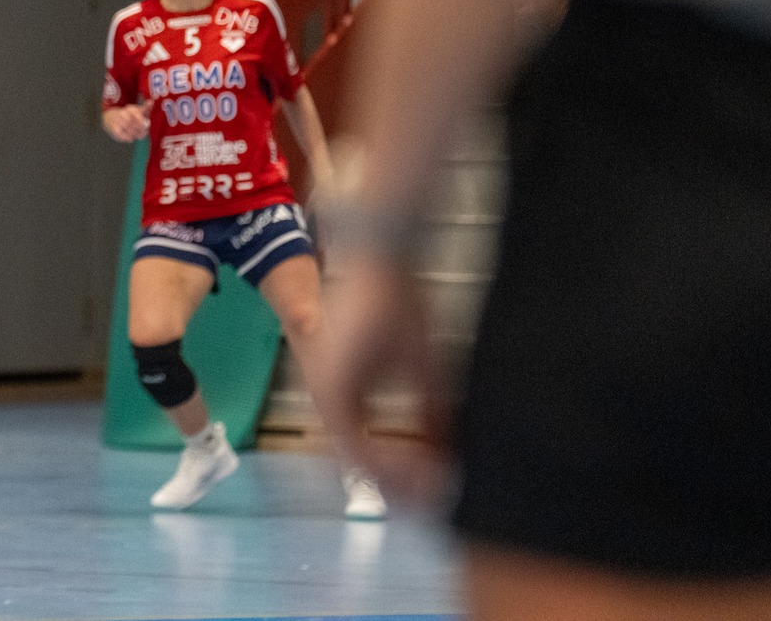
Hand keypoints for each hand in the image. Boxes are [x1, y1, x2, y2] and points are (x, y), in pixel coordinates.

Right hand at [102, 104, 148, 142]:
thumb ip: (146, 107)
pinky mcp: (113, 128)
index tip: (147, 126)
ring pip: (128, 129)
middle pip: (133, 122)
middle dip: (140, 129)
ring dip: (135, 134)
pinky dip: (127, 137)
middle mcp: (122, 113)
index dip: (142, 121)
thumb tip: (152, 101)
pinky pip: (121, 134)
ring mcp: (117, 121)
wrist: (111, 118)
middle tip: (144, 133)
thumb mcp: (138, 110)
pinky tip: (131, 138)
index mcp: (130, 109)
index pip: (136, 114)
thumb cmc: (129, 115)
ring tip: (138, 136)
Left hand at [313, 252, 453, 504]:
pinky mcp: (331, 387)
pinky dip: (389, 460)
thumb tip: (444, 457)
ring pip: (358, 461)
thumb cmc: (397, 306)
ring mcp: (326, 394)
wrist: (380, 265)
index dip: (400, 481)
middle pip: (361, 467)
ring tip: (431, 492)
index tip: (430, 496)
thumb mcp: (421, 372)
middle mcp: (329, 399)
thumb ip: (428, 416)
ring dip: (397, 480)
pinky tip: (418, 467)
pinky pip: (357, 442)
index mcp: (346, 395)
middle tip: (432, 504)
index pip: (367, 455)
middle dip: (400, 489)